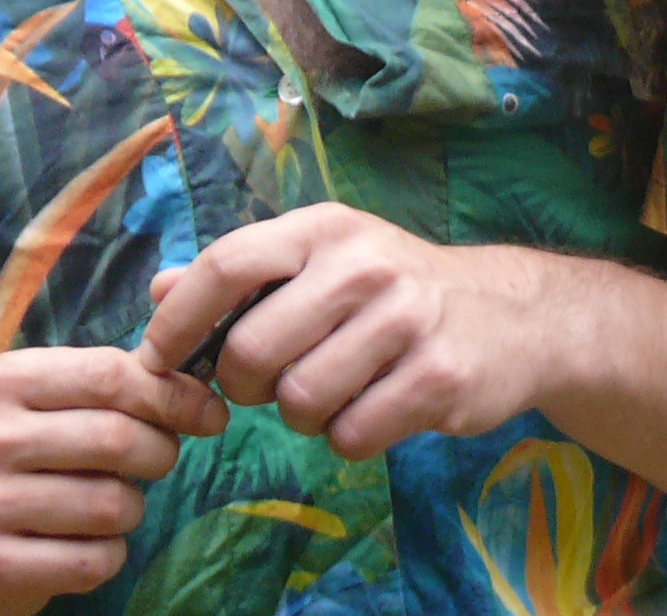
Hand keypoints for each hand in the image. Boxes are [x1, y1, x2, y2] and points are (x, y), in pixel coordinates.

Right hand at [0, 345, 221, 615]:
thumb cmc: (13, 453)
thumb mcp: (45, 399)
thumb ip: (110, 382)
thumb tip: (199, 383)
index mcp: (5, 381)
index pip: (108, 376)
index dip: (171, 393)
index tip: (207, 411)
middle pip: (115, 439)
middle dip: (159, 451)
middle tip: (157, 459)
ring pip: (110, 505)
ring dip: (132, 508)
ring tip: (113, 504)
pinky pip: (93, 561)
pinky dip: (111, 554)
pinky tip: (91, 543)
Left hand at [135, 205, 537, 461]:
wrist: (512, 315)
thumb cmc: (393, 290)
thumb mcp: (321, 261)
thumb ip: (242, 276)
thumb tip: (157, 291)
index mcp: (323, 228)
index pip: (227, 265)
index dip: (178, 320)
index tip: (154, 360)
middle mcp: (363, 264)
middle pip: (253, 349)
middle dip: (243, 386)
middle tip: (266, 387)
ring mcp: (406, 320)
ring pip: (300, 401)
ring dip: (301, 416)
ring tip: (330, 392)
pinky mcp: (439, 379)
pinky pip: (351, 436)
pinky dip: (347, 438)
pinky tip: (371, 410)